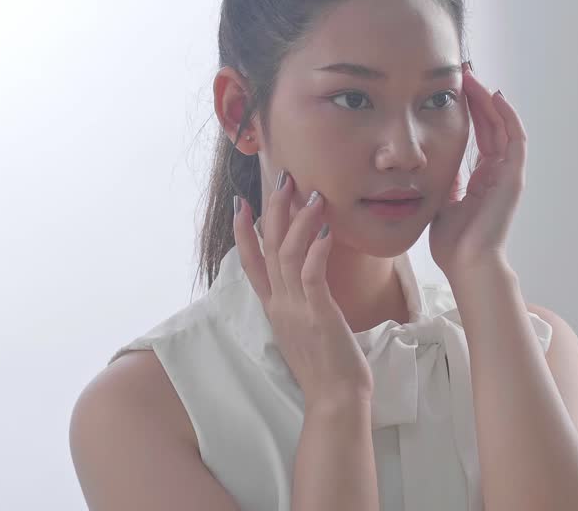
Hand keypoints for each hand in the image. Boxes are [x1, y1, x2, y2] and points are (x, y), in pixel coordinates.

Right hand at [233, 170, 373, 407]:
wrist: (335, 401)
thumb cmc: (328, 367)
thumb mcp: (307, 330)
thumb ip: (302, 305)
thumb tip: (309, 286)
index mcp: (275, 308)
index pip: (253, 263)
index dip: (244, 232)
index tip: (242, 203)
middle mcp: (280, 304)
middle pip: (269, 248)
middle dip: (274, 210)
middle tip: (282, 178)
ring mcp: (296, 309)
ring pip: (288, 254)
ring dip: (298, 220)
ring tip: (311, 192)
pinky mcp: (317, 314)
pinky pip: (312, 275)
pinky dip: (316, 249)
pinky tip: (324, 228)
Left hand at [429, 66, 527, 281]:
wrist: (465, 264)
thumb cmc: (452, 242)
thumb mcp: (441, 200)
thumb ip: (445, 179)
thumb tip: (434, 159)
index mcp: (482, 180)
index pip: (479, 136)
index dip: (469, 112)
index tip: (453, 90)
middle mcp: (498, 173)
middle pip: (492, 126)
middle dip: (478, 99)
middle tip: (464, 74)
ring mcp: (508, 175)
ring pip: (504, 127)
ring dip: (490, 101)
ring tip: (474, 79)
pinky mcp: (514, 178)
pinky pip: (516, 140)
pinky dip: (508, 117)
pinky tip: (495, 98)